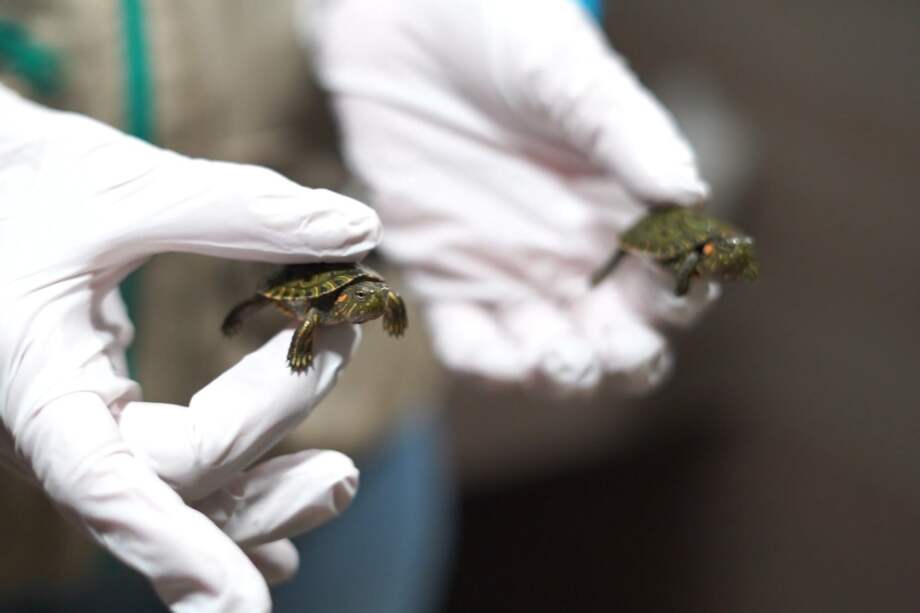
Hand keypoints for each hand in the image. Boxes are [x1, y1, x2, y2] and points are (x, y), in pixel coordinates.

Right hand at [0, 86, 380, 611]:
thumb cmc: (14, 177)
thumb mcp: (119, 186)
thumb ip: (238, 210)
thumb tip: (359, 231)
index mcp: (40, 383)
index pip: (108, 487)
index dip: (176, 548)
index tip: (243, 608)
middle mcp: (60, 422)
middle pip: (175, 487)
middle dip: (266, 471)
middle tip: (343, 430)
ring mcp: (84, 423)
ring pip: (181, 494)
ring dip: (264, 495)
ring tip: (339, 481)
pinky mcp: (106, 413)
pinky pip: (175, 474)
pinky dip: (235, 496)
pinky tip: (290, 519)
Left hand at [303, 0, 716, 393]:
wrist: (403, 16)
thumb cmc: (502, 32)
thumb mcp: (570, 76)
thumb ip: (628, 134)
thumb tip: (688, 196)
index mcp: (622, 207)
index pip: (672, 278)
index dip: (680, 296)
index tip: (666, 285)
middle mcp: (574, 251)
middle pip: (619, 339)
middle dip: (625, 358)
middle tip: (611, 346)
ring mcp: (509, 269)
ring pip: (550, 355)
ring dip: (561, 375)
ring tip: (556, 359)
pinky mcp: (444, 273)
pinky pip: (469, 342)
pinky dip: (486, 364)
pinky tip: (501, 358)